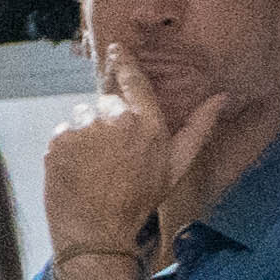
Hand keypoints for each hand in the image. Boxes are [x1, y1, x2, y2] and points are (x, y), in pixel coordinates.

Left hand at [41, 70, 177, 279]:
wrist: (97, 230)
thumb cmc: (141, 200)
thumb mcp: (177, 166)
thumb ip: (198, 127)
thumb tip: (220, 97)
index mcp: (147, 125)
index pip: (134, 81)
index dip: (125, 62)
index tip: (118, 49)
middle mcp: (115, 121)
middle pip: (107, 103)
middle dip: (108, 120)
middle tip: (113, 153)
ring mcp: (84, 130)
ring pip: (83, 117)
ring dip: (88, 134)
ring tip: (95, 164)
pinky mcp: (59, 141)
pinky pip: (64, 133)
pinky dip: (69, 147)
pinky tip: (80, 168)